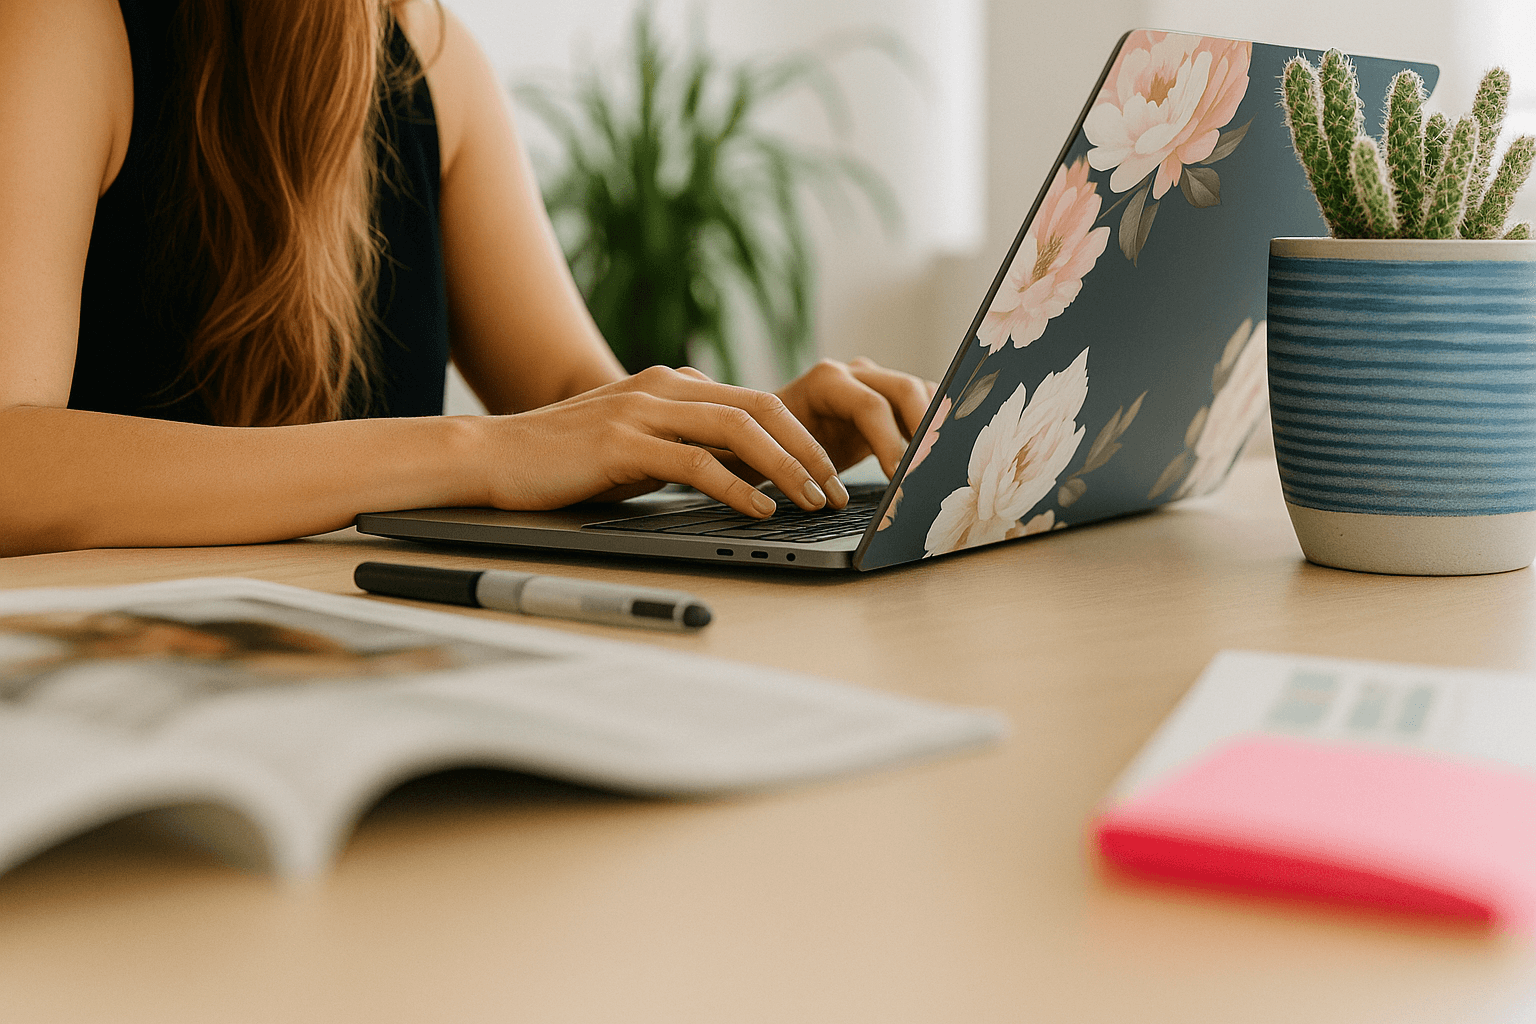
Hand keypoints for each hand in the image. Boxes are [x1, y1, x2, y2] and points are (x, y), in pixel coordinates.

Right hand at [479, 366, 846, 517]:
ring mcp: (642, 411)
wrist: (493, 456)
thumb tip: (739, 469)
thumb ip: (681, 444)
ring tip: (812, 501)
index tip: (827, 474)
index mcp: (671, 385)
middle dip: (807, 450)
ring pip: (738, 430)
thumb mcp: (636, 446)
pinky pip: (697, 462)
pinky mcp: (623, 443)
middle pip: (761, 408)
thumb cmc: (565, 460)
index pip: (757, 402)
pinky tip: (761, 510)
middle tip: (835, 490)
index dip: (800, 437)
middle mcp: (663, 388)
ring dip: (786, 469)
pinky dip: (738, 487)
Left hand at [774, 358, 938, 477]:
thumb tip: (834, 500)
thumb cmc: (773, 444)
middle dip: (923, 430)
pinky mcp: (889, 397)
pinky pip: (923, 402)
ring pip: (921, 392)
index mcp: (826, 381)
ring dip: (935, 425)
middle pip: (904, 391)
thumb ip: (810, 468)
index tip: (899, 476)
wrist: (771, 432)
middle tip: (928, 468)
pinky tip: (937, 453)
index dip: (889, 442)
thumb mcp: (785, 454)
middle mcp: (854, 374)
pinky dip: (935, 424)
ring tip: (939, 462)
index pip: (870, 406)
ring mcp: (875, 381)